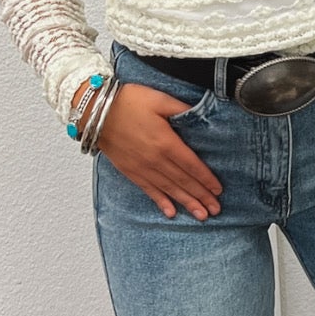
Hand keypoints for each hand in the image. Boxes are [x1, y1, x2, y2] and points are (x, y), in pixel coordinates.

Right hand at [95, 83, 223, 220]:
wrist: (95, 111)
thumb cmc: (128, 102)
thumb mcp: (160, 99)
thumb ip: (182, 110)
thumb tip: (201, 116)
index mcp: (166, 142)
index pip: (192, 165)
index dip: (206, 179)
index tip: (218, 190)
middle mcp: (155, 159)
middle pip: (183, 181)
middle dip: (201, 196)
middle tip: (216, 210)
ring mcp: (142, 168)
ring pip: (169, 189)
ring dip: (186, 203)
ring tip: (201, 216)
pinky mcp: (130, 171)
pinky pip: (149, 190)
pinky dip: (161, 202)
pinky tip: (171, 213)